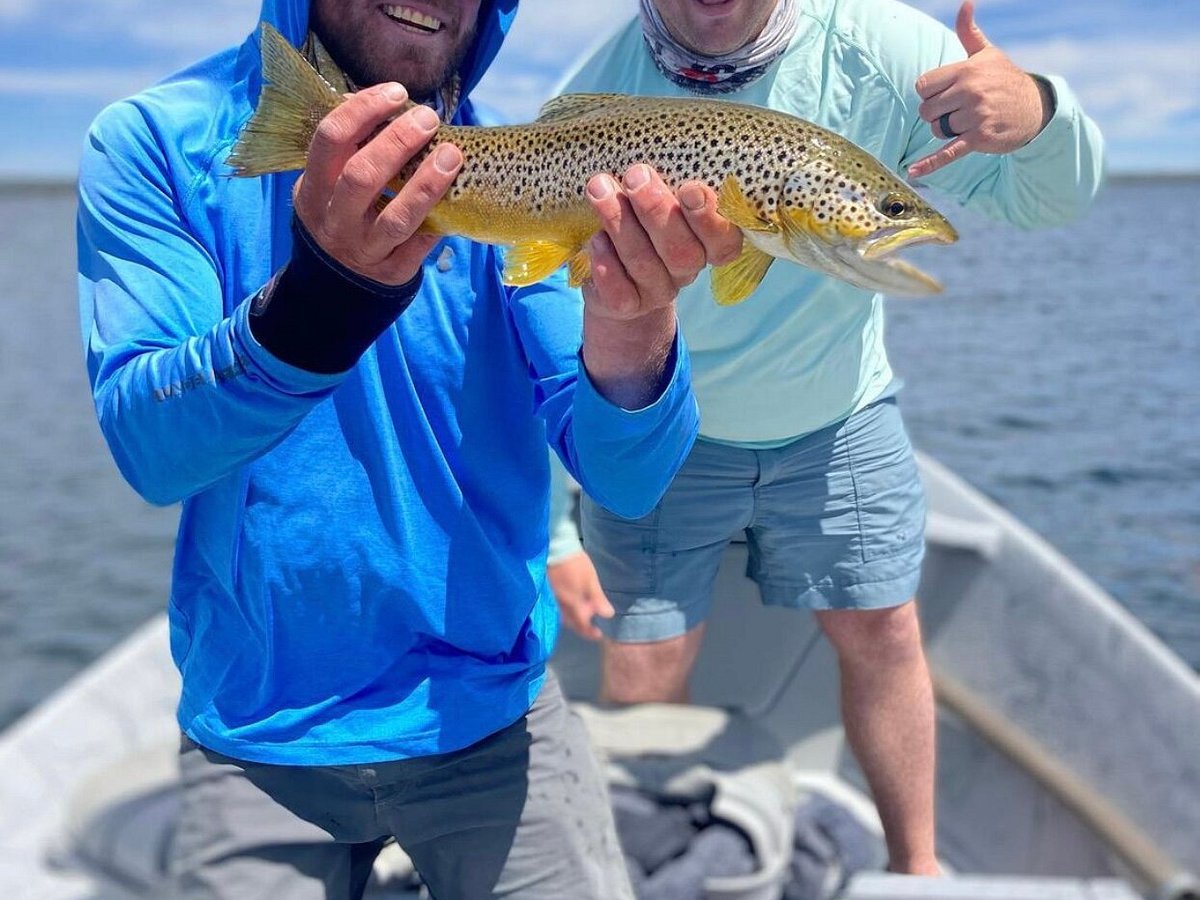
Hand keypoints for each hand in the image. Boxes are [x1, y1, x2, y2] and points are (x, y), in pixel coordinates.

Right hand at [292, 83, 463, 284]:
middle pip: (362, 176)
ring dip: (427, 184)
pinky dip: (438, 223)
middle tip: (429, 119)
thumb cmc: (340, 212)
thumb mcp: (328, 181)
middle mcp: (335, 221)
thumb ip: (351, 146)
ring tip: (452, 155)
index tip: (396, 93)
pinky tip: (455, 201)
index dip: (364, 110)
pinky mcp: (391, 273)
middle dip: (398, 142)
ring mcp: (363, 251)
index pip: (331, 139)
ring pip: (397, 218)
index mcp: (314, 188)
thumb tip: (387, 100)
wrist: (335, 279)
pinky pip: (419, 246)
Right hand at [548, 551, 614, 641]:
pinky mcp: (546, 592)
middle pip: (570, 623)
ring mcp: (551, 600)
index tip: (598, 635)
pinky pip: (555, 607)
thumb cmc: (575, 565)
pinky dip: (563, 610)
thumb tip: (608, 615)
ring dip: (572, 619)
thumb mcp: (590, 581)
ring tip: (580, 614)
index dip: (590, 632)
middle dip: (580, 626)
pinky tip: (568, 605)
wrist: (555, 549)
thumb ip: (598, 599)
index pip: (581, 625)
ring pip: (561, 616)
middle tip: (590, 625)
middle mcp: (560, 606)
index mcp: (572, 604)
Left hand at [583, 165, 741, 321]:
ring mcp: (658, 290)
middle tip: (636, 175)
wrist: (616, 276)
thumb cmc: (643, 219)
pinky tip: (595, 239)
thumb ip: (668, 178)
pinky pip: (619, 291)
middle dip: (657, 211)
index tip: (690, 188)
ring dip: (621, 224)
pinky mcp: (628, 305)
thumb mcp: (662, 197)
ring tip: (599, 188)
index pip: (724, 240)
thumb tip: (652, 137)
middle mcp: (688, 268)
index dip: (710, 218)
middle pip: (682, 251)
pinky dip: (606, 264)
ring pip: (645, 264)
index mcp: (708, 242)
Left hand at [908, 1, 1052, 178]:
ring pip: (937, 130)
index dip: (929, 93)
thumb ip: (969, 32)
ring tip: (966, 122)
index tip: (945, 93)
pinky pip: (947, 152)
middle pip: (926, 110)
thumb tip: (965, 3)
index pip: (923, 86)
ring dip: (946, 131)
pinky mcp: (979, 139)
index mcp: (966, 70)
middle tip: (957, 110)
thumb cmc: (1005, 79)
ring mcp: (975, 116)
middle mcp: (970, 92)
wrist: (1035, 108)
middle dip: (936, 114)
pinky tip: (913, 171)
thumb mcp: (988, 54)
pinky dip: (930, 164)